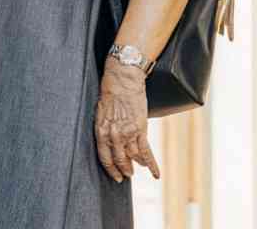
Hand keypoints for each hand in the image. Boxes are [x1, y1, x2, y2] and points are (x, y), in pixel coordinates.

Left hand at [94, 57, 159, 182]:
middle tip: (126, 176)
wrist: (123, 80)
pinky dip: (151, 164)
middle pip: (119, 159)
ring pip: (133, 157)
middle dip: (123, 170)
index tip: (115, 176)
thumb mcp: (101, 113)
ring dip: (136, 165)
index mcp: (102, 131)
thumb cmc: (110, 93)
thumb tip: (109, 140)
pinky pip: (146, 152)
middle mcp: (114, 135)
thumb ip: (105, 129)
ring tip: (137, 168)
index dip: (111, 169)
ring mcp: (128, 133)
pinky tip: (155, 174)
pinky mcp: (140, 130)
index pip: (105, 157)